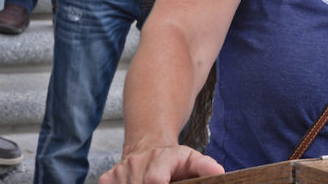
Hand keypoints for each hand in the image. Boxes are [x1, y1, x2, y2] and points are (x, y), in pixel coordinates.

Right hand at [99, 143, 223, 183]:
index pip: (154, 180)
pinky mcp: (107, 178)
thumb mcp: (192, 159)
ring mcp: (120, 172)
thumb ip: (205, 167)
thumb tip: (220, 172)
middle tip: (162, 182)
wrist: (148, 146)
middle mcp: (137, 164)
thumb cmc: (174, 159)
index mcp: (160, 160)